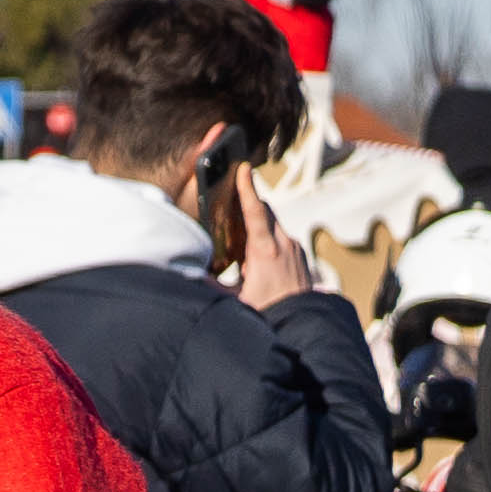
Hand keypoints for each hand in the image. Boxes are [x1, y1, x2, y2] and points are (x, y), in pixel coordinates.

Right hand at [220, 173, 315, 314]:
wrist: (303, 322)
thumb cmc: (269, 312)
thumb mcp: (234, 301)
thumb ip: (210, 286)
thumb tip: (186, 276)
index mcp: (265, 251)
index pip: (256, 212)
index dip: (247, 189)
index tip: (244, 169)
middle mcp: (283, 245)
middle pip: (265, 211)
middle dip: (249, 200)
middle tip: (232, 193)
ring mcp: (294, 249)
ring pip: (273, 224)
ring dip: (255, 220)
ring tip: (236, 228)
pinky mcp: (299, 256)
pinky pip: (280, 237)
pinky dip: (265, 235)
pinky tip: (251, 252)